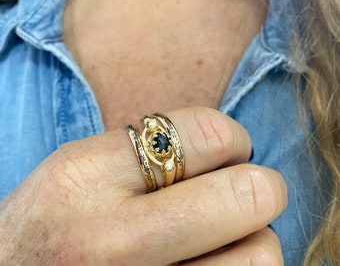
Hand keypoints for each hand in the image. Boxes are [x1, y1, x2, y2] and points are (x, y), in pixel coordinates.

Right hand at [0, 107, 286, 264]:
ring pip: (261, 257)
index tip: (229, 151)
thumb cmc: (54, 220)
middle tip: (242, 190)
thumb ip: (151, 152)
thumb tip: (232, 149)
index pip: (207, 133)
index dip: (234, 137)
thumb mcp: (81, 167)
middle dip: (259, 186)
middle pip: (249, 196)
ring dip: (253, 238)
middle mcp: (112, 239)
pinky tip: (208, 261)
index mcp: (85, 177)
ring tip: (221, 234)